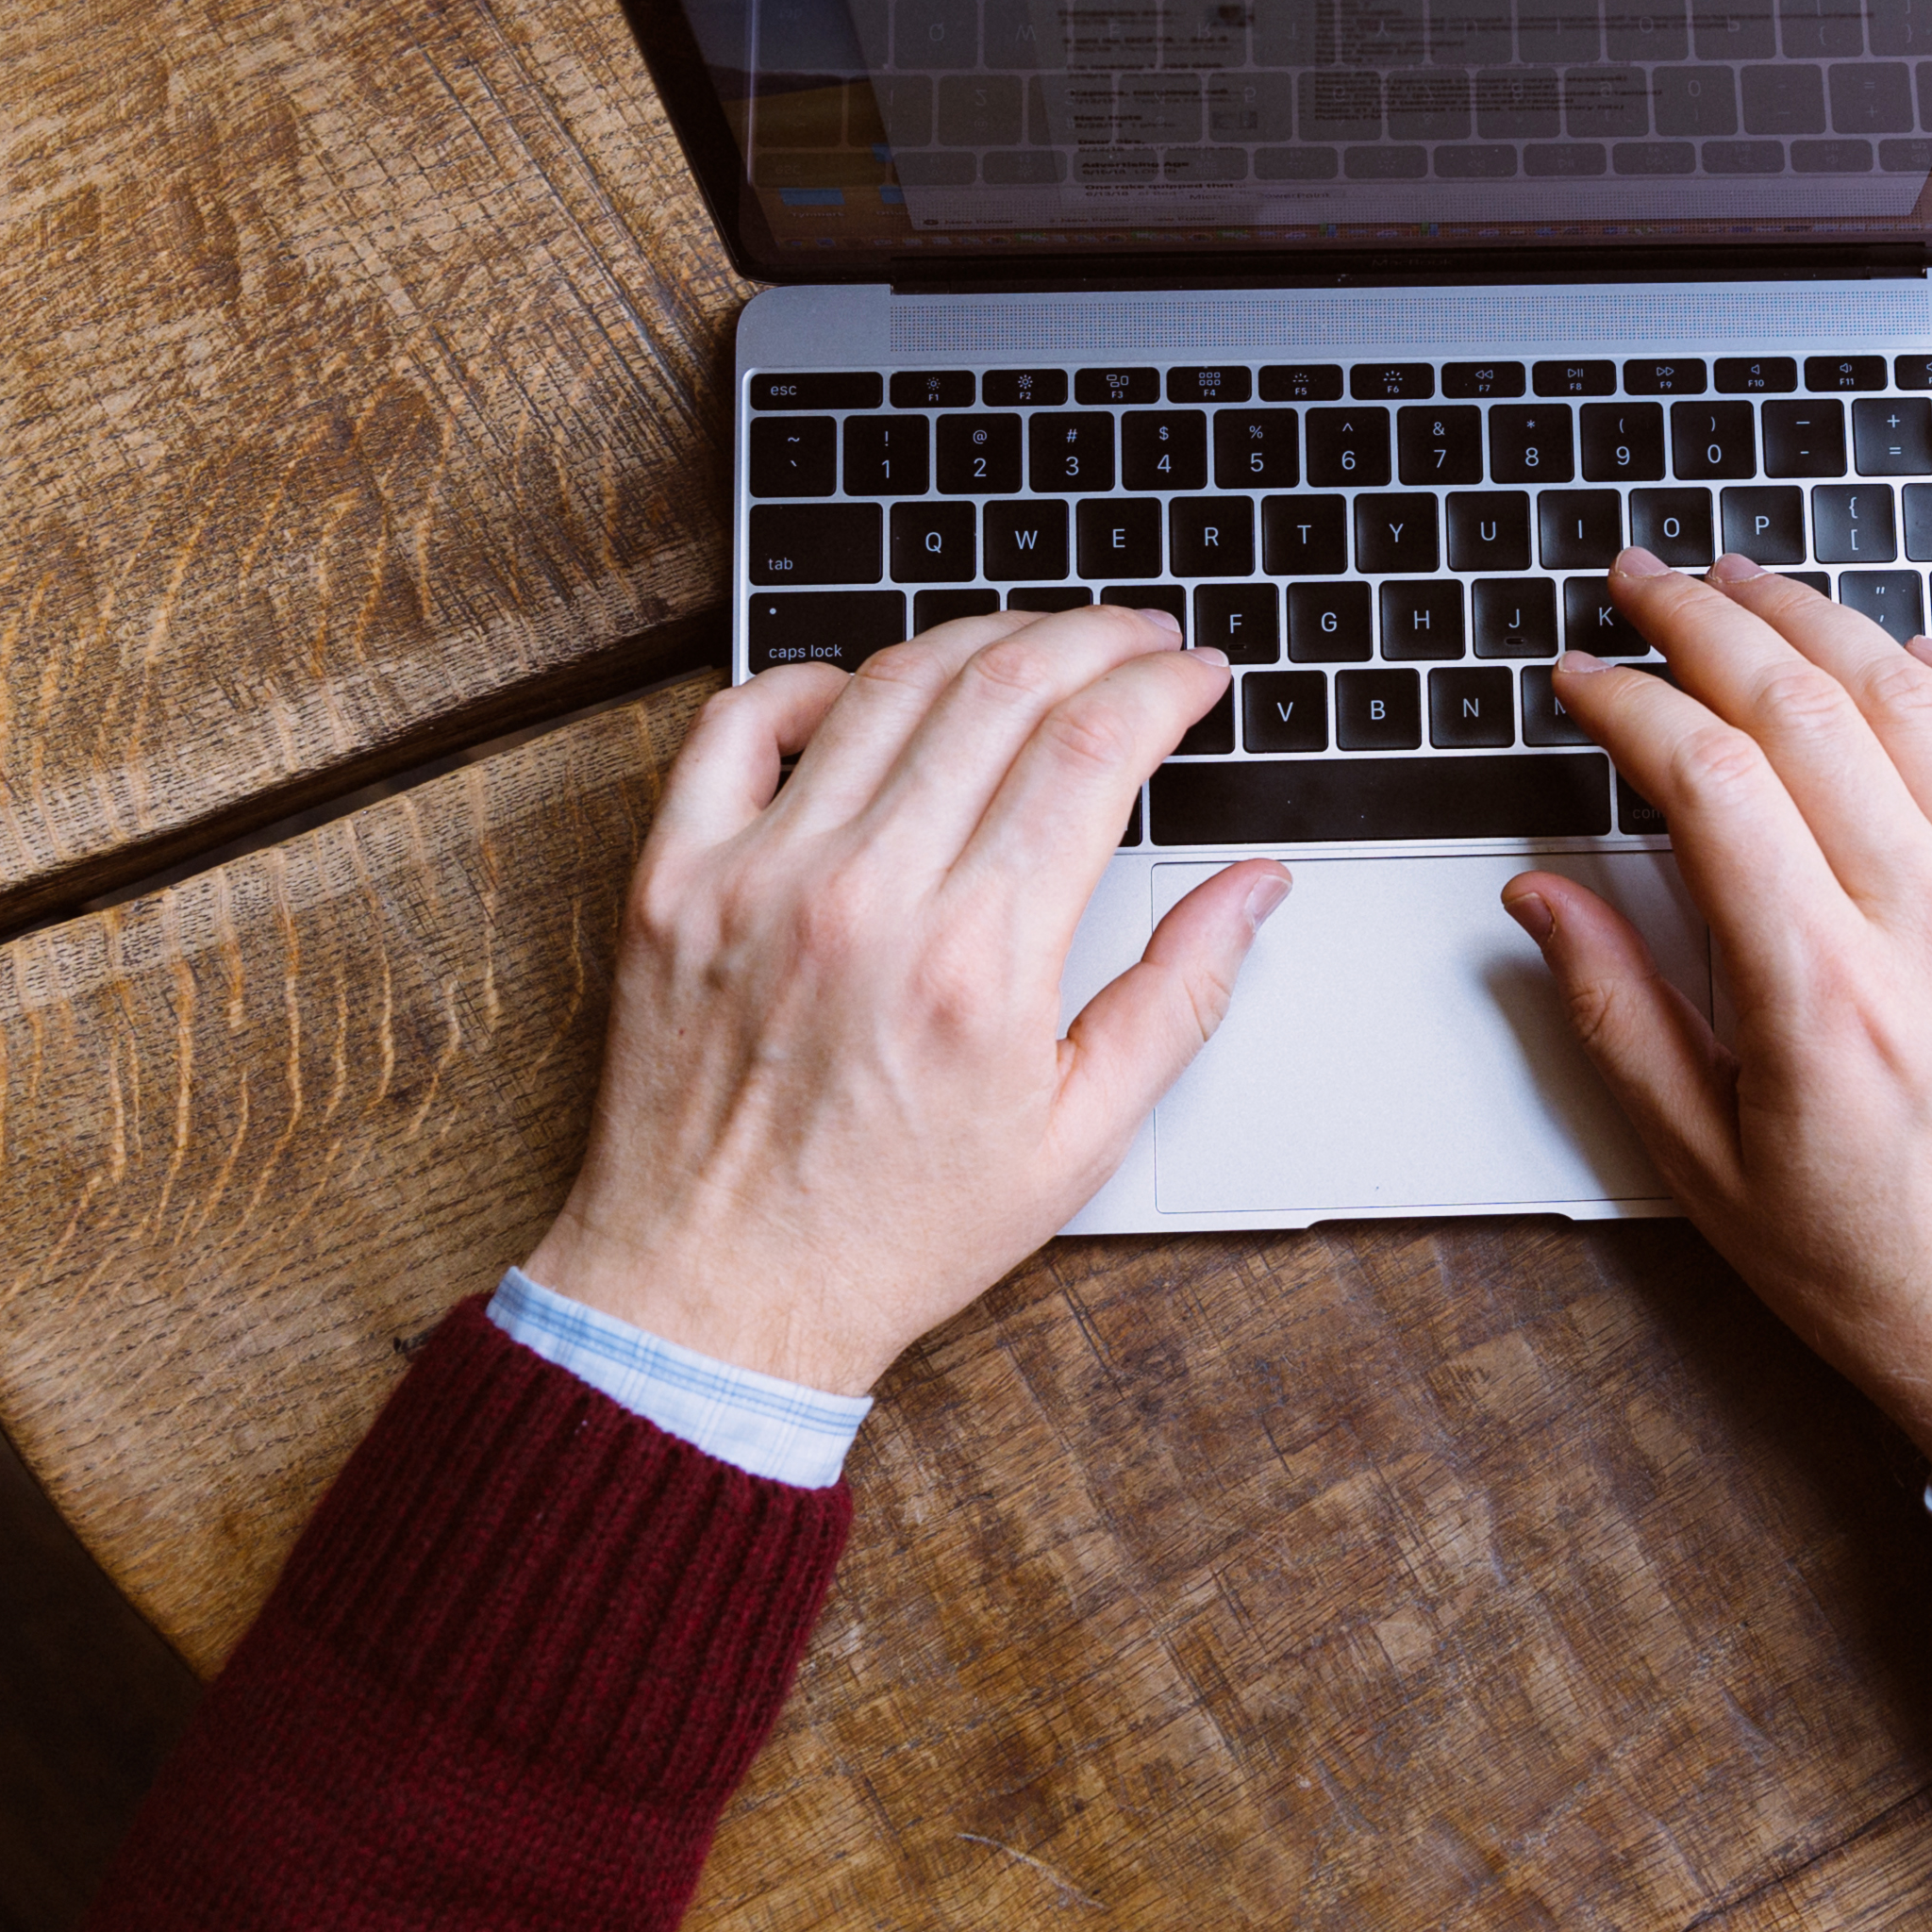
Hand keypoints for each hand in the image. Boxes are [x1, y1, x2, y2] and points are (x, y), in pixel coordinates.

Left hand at [524, 604, 1278, 1395]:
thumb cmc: (893, 1231)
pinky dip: (814, 681)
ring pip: (887, 685)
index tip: (1196, 675)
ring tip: (1032, 648)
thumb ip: (1180, 996)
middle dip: (1095, 638)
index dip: (1162, 684)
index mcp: (980, 961)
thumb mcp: (1079, 1140)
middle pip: (1003, 686)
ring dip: (980, 640)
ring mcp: (759, 878)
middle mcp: (866, 897)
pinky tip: (867, 695)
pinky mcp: (676, 880)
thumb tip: (1255, 887)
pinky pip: (741, 723)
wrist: (716, 1293)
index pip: (1093, 747)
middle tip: (1138, 639)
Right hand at [1505, 553, 1931, 1504]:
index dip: (1626, 702)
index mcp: (1820, 991)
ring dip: (1822, 619)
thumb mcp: (1705, 1172)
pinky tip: (1922, 654)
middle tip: (1640, 582)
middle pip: (1804, 705)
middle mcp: (1929, 925)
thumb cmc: (1882, 1278)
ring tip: (1750, 583)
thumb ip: (1617, 1015)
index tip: (1577, 677)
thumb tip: (1538, 896)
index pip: (1705, 778)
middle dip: (1703, 621)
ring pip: (1917, 701)